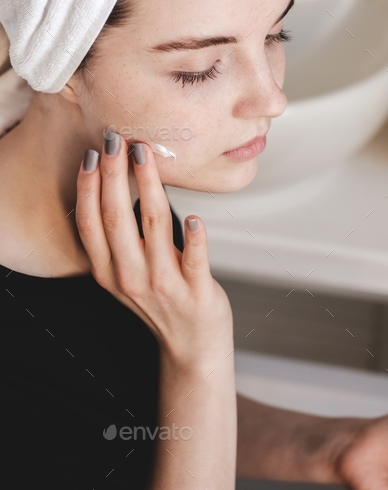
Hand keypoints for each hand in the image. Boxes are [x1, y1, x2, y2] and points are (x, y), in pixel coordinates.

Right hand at [75, 133, 232, 368]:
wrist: (192, 349)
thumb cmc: (161, 303)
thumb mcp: (126, 275)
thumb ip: (119, 241)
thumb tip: (117, 183)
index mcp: (108, 272)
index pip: (90, 224)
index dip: (89, 188)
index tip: (94, 154)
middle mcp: (130, 278)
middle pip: (116, 219)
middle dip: (114, 175)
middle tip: (117, 140)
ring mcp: (164, 286)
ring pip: (154, 228)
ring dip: (149, 187)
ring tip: (146, 156)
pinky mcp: (197, 292)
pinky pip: (195, 260)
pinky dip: (194, 239)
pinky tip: (194, 217)